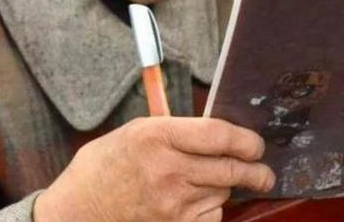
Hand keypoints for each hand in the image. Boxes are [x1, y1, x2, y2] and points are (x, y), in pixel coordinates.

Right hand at [33, 117, 274, 221]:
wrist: (80, 209)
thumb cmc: (108, 164)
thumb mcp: (138, 131)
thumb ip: (178, 130)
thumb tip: (222, 132)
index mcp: (158, 135)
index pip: (218, 135)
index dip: (246, 140)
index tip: (256, 144)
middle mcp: (168, 169)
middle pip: (230, 168)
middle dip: (255, 170)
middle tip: (264, 171)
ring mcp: (172, 203)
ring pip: (223, 192)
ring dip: (224, 187)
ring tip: (208, 182)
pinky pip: (212, 216)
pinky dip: (211, 209)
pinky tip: (195, 202)